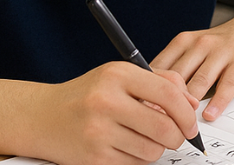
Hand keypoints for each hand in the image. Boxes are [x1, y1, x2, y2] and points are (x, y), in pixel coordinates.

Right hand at [36, 61, 200, 164]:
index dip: (187, 113)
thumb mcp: (120, 76)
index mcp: (117, 75)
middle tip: (174, 136)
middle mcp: (107, 101)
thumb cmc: (87, 95)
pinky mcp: (94, 158)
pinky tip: (123, 146)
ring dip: (155, 148)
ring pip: (152, 151)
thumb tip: (192, 104)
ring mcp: (98, 132)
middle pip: (165, 128)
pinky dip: (136, 159)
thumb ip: (161, 82)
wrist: (42, 117)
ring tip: (140, 138)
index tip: (191, 123)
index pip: (169, 95)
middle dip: (177, 137)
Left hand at [151, 17, 233, 120]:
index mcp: (183, 42)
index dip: (149, 89)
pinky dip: (217, 103)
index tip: (142, 109)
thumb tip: (149, 95)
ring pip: (199, 83)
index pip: (160, 67)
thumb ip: (175, 67)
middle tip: (157, 122)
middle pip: (177, 77)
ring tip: (182, 125)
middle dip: (166, 101)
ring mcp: (221, 53)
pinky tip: (210, 115)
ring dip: (189, 106)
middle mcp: (200, 45)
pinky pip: (226, 86)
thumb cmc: (220, 46)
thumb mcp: (193, 48)